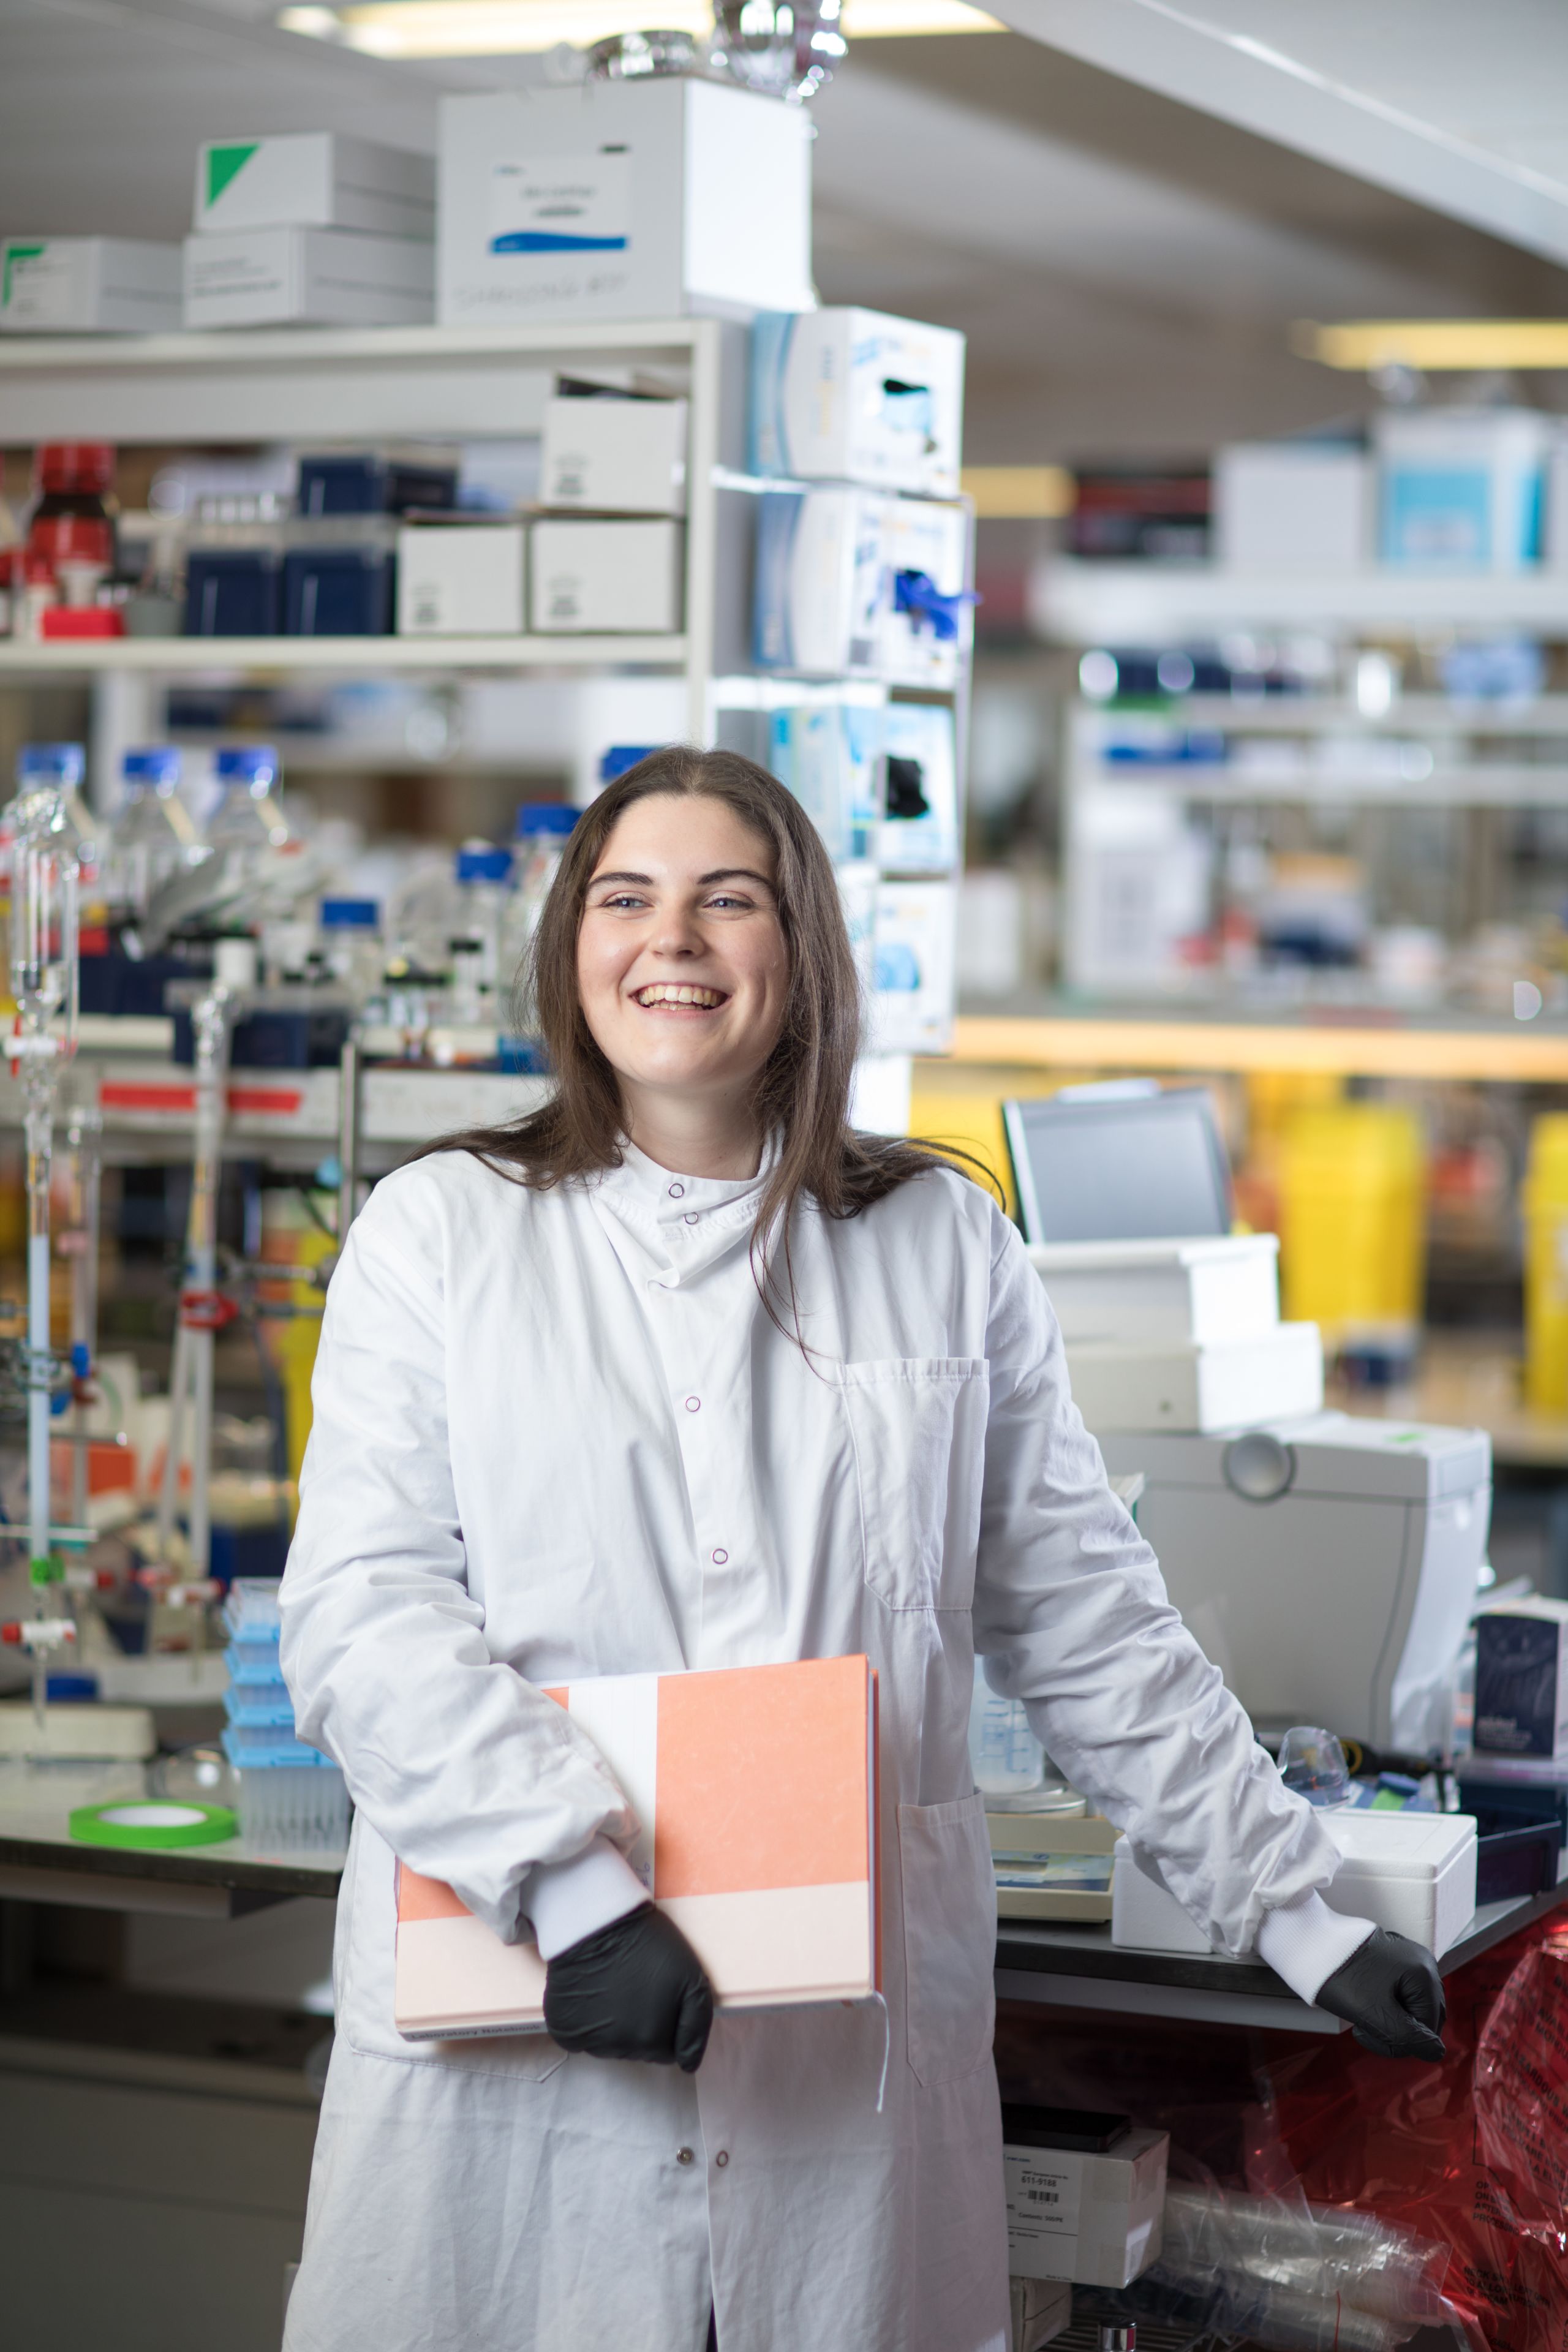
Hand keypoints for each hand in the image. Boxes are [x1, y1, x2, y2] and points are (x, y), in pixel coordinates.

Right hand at [543, 1902, 713, 2071]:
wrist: (598, 1922)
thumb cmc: (650, 1947)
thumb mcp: (692, 1979)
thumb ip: (696, 2027)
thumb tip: (688, 2066)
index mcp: (651, 2041)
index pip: (666, 2051)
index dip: (666, 2022)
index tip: (659, 1995)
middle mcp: (618, 2050)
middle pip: (638, 2049)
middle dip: (641, 2024)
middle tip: (636, 1986)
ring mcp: (588, 2042)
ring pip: (610, 2044)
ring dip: (614, 2022)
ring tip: (613, 1985)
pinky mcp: (563, 2031)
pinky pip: (581, 2036)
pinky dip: (587, 2019)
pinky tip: (591, 1992)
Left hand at [1315, 1928, 1446, 2060]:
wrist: (1310, 1945)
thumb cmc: (1341, 1978)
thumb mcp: (1375, 2014)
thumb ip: (1409, 2036)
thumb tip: (1437, 2053)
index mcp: (1423, 1972)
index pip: (1429, 2027)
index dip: (1402, 2041)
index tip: (1368, 2035)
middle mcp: (1422, 1961)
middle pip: (1424, 2016)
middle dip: (1397, 2031)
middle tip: (1365, 2028)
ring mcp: (1409, 1958)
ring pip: (1412, 2006)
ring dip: (1391, 2020)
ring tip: (1363, 2016)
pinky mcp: (1394, 1959)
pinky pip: (1402, 1992)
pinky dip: (1386, 2005)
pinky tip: (1366, 2003)